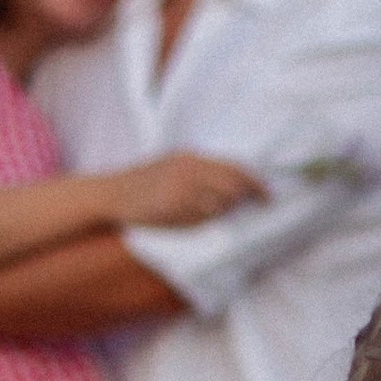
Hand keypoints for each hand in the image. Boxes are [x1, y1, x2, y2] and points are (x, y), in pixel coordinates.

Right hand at [101, 149, 267, 231]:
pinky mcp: (172, 208)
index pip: (235, 169)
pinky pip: (199, 219)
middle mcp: (189, 171)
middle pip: (233, 188)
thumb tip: (235, 186)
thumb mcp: (172, 165)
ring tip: (204, 212)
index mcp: (191, 158)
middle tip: (252, 209)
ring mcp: (181, 190)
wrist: (111, 194)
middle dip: (245, 200)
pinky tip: (188, 219)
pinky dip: (202, 221)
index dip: (256, 184)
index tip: (268, 196)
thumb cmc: (144, 182)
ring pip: (218, 206)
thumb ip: (201, 172)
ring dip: (220, 212)